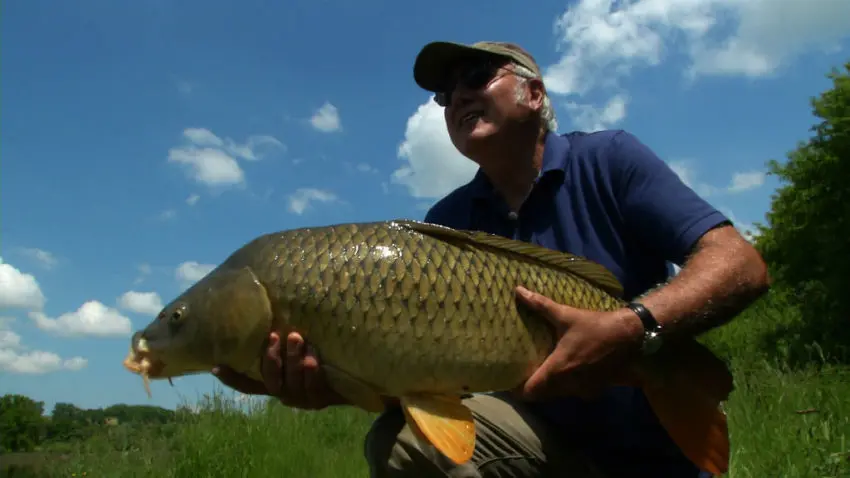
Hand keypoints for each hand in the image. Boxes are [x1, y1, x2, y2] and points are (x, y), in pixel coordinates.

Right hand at [212, 331, 347, 409]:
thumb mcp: (300, 349)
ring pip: (290, 383)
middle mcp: (283, 393)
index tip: (216, 365)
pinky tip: (313, 358)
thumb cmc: (320, 356)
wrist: (352, 379)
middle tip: (277, 335)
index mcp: (274, 382)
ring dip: (293, 360)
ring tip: (298, 338)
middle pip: (270, 380)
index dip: (232, 377)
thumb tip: (272, 305)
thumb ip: (285, 339)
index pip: (248, 383)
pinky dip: (311, 372)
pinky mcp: (318, 401)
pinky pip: (312, 388)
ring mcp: (300, 399)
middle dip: (272, 358)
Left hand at [513, 285, 643, 400]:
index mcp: (558, 368)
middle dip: (531, 387)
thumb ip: (540, 305)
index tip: (509, 380)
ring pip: (558, 395)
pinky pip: (574, 392)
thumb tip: (518, 290)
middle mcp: (569, 384)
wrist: (628, 336)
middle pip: (542, 395)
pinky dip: (566, 386)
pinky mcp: (595, 390)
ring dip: (549, 387)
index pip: (530, 391)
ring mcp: (583, 390)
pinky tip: (566, 372)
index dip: (517, 389)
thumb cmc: (594, 326)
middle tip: (522, 373)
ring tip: (541, 371)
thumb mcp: (566, 314)